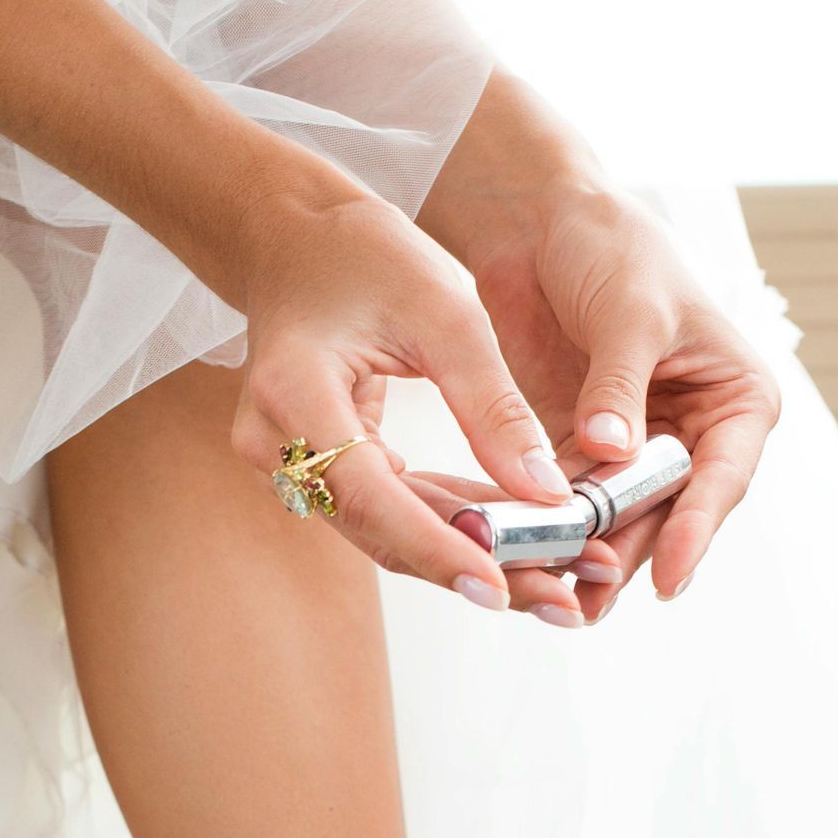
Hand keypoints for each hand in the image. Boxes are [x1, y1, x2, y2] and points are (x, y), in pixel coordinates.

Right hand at [226, 179, 581, 612]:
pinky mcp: (317, 467)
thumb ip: (493, 404)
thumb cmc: (364, 253)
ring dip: (472, 556)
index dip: (436, 546)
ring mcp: (289, 462)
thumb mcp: (444, 311)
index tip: (499, 586)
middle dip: (474, 567)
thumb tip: (546, 494)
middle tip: (563, 601)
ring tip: (559, 581)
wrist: (293, 235)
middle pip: (380, 531)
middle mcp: (274, 442)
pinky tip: (518, 543)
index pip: (368, 493)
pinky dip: (453, 526)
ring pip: (388, 532)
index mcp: (294, 390)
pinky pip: (389, 510)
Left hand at [426, 86, 779, 624]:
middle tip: (594, 599)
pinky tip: (527, 561)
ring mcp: (634, 451)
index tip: (670, 576)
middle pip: (668, 514)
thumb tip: (613, 453)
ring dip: (588, 557)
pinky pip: (570, 506)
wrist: (542, 223)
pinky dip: (551, 533)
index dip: (696, 530)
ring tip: (559, 600)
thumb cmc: (612, 247)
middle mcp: (692, 435)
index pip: (722, 477)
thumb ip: (621, 387)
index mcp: (735, 401)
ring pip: (618, 522)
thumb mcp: (629, 313)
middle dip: (632, 556)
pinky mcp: (579, 453)